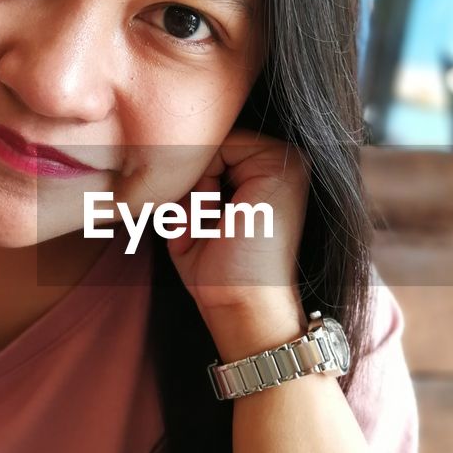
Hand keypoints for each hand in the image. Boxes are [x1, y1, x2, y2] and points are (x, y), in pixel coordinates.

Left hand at [166, 128, 309, 321]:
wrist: (243, 305)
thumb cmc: (218, 272)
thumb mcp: (196, 215)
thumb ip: (191, 180)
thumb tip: (165, 152)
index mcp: (267, 171)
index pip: (209, 150)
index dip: (187, 185)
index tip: (192, 229)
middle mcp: (284, 161)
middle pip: (207, 147)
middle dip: (187, 188)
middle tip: (196, 232)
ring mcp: (287, 160)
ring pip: (208, 148)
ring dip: (191, 191)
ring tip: (204, 231)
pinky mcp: (282, 165)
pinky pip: (217, 149)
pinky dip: (200, 187)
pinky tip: (215, 221)